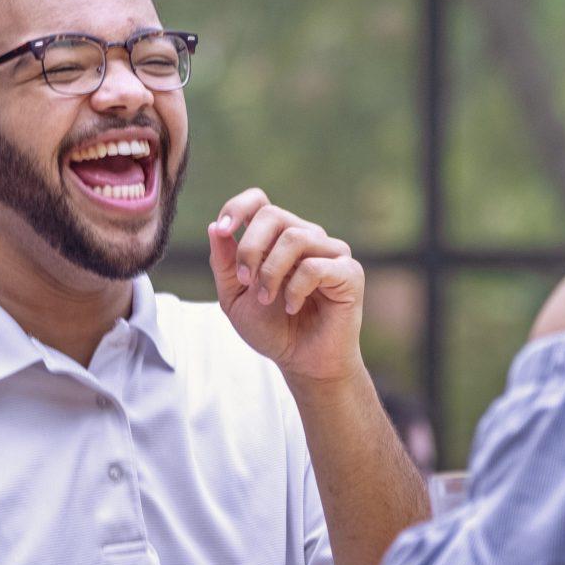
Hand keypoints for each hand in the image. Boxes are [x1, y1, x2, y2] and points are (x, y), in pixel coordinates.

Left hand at [209, 189, 366, 385]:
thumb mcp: (235, 297)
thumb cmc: (273, 330)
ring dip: (272, 271)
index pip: (259, 202)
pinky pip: (316, 266)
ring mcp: (331, 253)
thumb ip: (224, 263)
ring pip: (295, 237)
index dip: (237, 208)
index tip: (223, 230)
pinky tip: (293, 307)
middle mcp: (306, 238)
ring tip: (268, 299)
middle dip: (250, 248)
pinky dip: (296, 288)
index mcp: (278, 239)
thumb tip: (215, 229)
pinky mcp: (349, 273)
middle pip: (272, 215)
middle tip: (245, 281)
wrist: (303, 363)